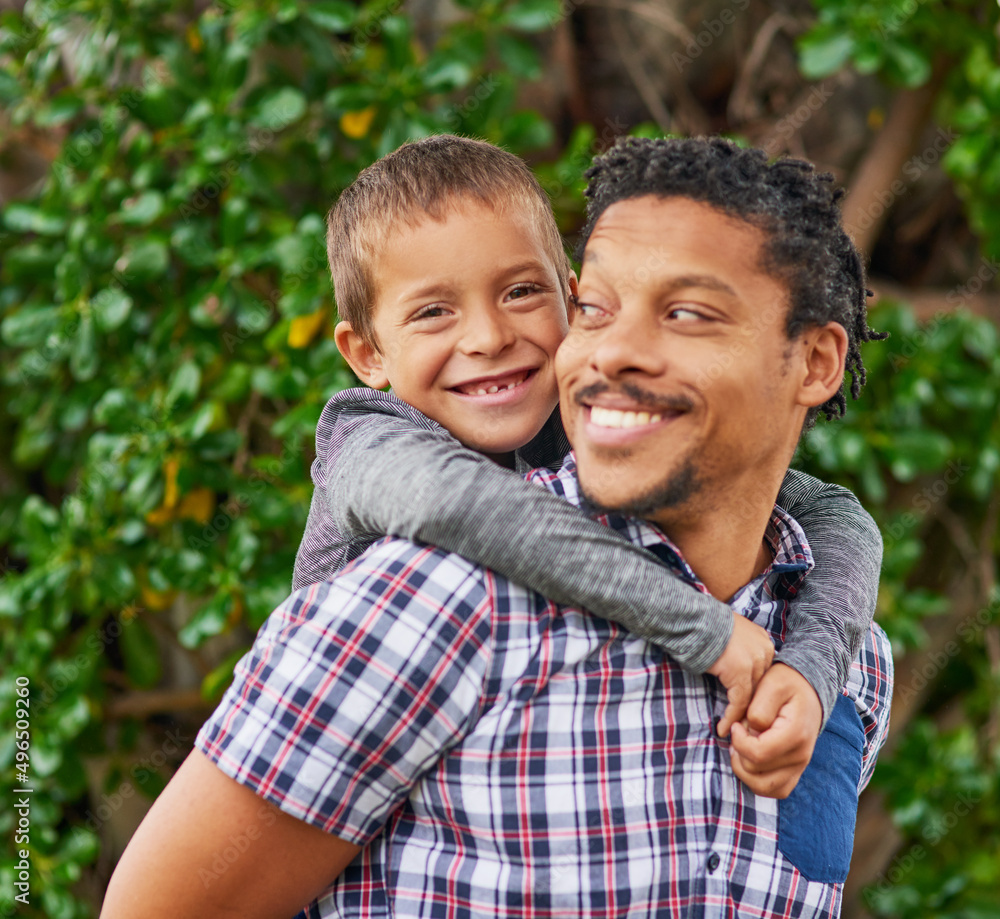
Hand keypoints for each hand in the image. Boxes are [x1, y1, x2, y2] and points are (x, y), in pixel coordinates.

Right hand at [707, 612, 774, 737]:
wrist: (693, 618)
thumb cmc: (703, 625)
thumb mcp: (729, 634)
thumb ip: (738, 649)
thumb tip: (732, 669)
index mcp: (763, 641)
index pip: (763, 674)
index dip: (754, 692)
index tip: (745, 707)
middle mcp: (764, 651)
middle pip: (761, 687)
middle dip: (751, 707)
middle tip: (742, 726)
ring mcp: (754, 662)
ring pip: (752, 698)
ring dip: (741, 717)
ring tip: (734, 732)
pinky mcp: (741, 673)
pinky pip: (739, 702)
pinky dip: (731, 717)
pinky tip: (722, 728)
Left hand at [729, 663, 822, 798]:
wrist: (808, 689)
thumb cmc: (786, 683)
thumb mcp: (771, 684)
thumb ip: (758, 710)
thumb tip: (749, 732)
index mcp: (795, 734)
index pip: (757, 754)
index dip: (738, 741)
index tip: (736, 724)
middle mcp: (801, 756)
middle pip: (755, 771)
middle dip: (739, 752)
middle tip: (740, 732)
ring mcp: (799, 766)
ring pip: (763, 787)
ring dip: (744, 770)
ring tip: (741, 747)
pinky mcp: (795, 771)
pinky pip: (775, 790)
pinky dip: (757, 780)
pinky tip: (750, 759)